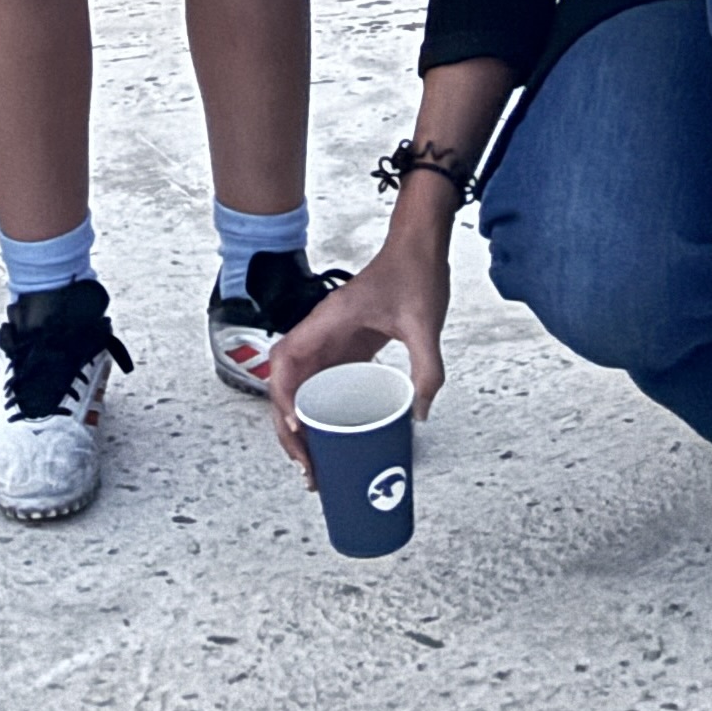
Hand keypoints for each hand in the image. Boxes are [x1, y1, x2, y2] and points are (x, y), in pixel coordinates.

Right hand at [268, 226, 449, 469]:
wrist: (418, 246)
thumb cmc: (413, 271)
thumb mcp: (424, 324)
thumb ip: (427, 369)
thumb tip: (418, 413)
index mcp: (328, 321)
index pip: (286, 361)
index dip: (284, 398)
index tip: (298, 428)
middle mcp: (321, 331)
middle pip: (285, 382)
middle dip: (287, 426)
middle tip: (306, 464)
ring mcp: (330, 339)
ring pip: (298, 386)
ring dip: (298, 423)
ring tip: (312, 462)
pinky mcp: (345, 345)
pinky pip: (320, 382)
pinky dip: (317, 410)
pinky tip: (329, 435)